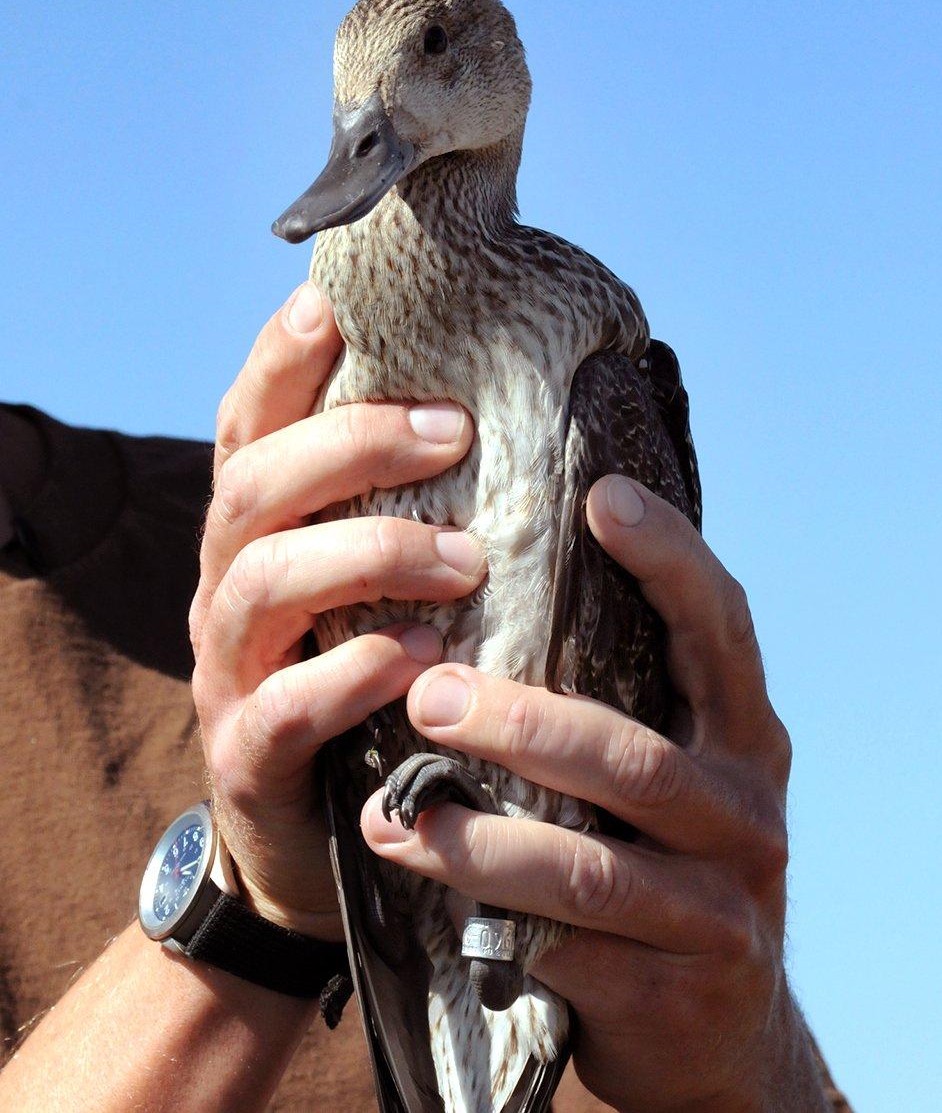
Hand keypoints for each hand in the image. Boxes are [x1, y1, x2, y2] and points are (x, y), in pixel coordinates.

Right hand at [190, 284, 482, 938]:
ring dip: (366, 554)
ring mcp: (227, 672)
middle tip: (453, 431)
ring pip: (262, 584)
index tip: (333, 308)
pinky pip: (285, 706)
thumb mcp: (378, 591)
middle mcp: (227, 588)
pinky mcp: (248, 755)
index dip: (279, 363)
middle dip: (349, 445)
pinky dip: (352, 673)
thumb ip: (411, 515)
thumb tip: (510, 421)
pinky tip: (421, 657)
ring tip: (465, 559)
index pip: (249, 427)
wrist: (314, 837)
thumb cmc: (368, 686)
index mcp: (260, 535)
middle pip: (254, 488)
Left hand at [362, 477, 825, 1109]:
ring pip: (588, 864)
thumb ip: (619, 696)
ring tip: (390, 814)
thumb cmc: (656, 856)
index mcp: (743, 732)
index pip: (721, 628)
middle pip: (631, 754)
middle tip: (426, 697)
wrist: (709, 1025)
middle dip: (520, 723)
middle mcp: (747, 810)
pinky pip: (567, 948)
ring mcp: (720, 906)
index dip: (669, 559)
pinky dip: (488, 917)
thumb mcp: (661, 771)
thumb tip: (493, 583)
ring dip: (479, 838)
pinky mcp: (678, 989)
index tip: (600, 496)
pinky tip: (424, 888)